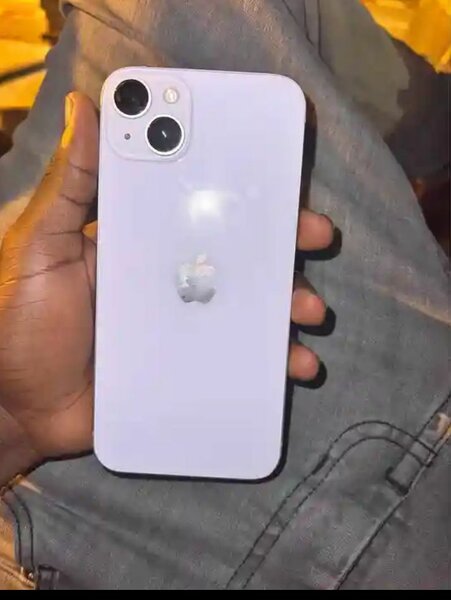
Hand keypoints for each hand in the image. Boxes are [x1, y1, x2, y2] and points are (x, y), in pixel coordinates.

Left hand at [0, 93, 332, 465]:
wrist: (19, 406)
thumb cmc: (23, 320)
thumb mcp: (43, 245)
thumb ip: (71, 187)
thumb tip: (86, 107)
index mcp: (144, 243)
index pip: (201, 208)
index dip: (243, 191)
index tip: (280, 175)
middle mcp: (172, 280)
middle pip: (238, 255)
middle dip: (283, 242)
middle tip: (316, 234)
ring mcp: (186, 326)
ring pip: (250, 307)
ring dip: (289, 303)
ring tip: (310, 309)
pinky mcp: (191, 368)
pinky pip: (242, 359)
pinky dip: (274, 361)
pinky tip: (296, 362)